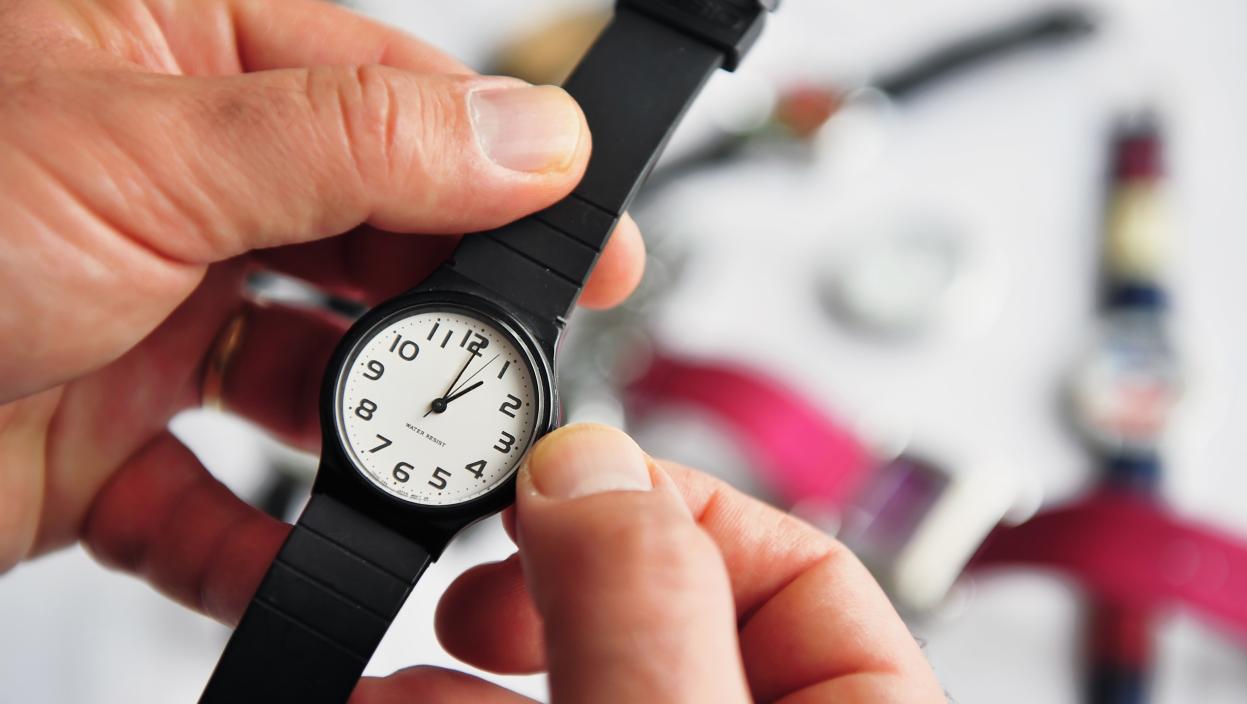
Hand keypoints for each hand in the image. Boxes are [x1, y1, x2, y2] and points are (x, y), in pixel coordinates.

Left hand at [0, 0, 642, 598]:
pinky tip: (285, 559)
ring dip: (365, 443)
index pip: (389, 101)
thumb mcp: (137, 146)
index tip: (586, 233)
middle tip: (509, 373)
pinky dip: (259, 550)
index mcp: (178, 68)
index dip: (501, 167)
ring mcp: (145, 323)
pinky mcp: (103, 450)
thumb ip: (351, 138)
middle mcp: (174, 194)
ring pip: (312, 389)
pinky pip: (218, 508)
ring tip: (416, 474)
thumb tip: (523, 135)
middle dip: (442, 320)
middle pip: (370, 251)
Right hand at [376, 425, 945, 701]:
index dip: (672, 504)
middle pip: (664, 620)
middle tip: (470, 586)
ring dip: (462, 667)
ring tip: (385, 674)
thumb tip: (590, 466)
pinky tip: (383, 700)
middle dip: (542, 589)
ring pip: (576, 684)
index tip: (558, 487)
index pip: (804, 571)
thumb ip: (648, 613)